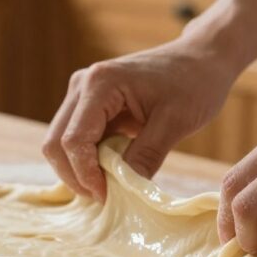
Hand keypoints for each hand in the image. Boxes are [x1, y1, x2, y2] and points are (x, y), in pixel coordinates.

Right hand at [43, 42, 237, 200]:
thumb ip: (146, 155)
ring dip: (79, 169)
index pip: (74, 139)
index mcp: (100, 84)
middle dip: (75, 176)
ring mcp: (82, 94)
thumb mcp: (176, 122)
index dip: (85, 174)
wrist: (201, 59)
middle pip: (56, 143)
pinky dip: (87, 161)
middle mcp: (81, 85)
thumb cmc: (194, 83)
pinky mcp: (89, 105)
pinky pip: (76, 140)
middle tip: (105, 196)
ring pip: (60, 144)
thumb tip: (125, 190)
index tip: (107, 196)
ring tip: (109, 186)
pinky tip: (111, 172)